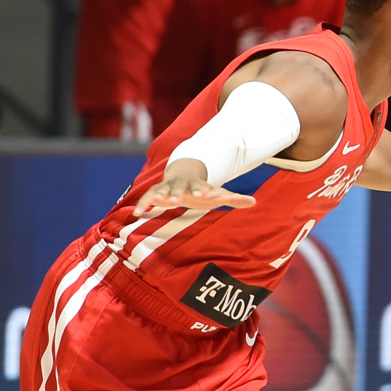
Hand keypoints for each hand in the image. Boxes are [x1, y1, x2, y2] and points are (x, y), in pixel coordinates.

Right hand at [132, 173, 254, 217]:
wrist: (183, 176)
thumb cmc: (202, 190)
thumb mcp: (218, 194)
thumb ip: (234, 199)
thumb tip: (254, 202)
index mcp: (197, 185)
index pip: (202, 187)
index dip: (205, 190)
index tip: (208, 194)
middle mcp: (181, 185)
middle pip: (180, 187)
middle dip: (179, 192)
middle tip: (178, 198)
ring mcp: (167, 188)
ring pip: (162, 190)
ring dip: (159, 196)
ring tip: (155, 202)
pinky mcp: (156, 194)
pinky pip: (147, 199)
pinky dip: (143, 205)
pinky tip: (137, 214)